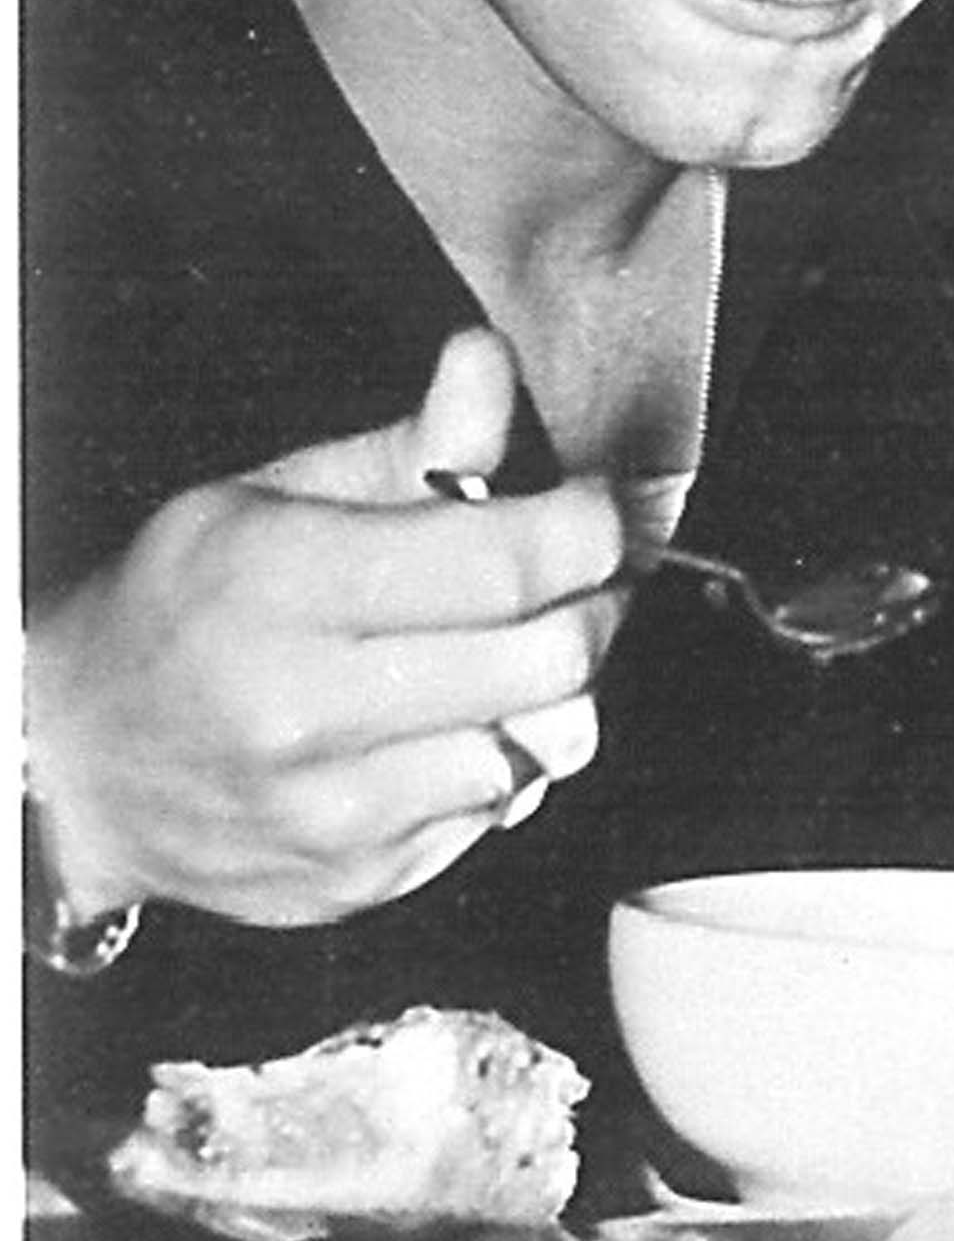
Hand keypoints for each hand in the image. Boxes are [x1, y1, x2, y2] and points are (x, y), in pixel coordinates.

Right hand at [20, 330, 622, 928]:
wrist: (70, 764)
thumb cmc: (184, 612)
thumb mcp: (273, 499)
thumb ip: (411, 442)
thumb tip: (486, 361)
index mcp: (280, 584)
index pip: (514, 561)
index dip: (590, 526)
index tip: (590, 509)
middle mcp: (303, 705)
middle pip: (555, 656)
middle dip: (595, 604)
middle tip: (576, 580)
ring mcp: (333, 807)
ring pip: (546, 741)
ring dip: (554, 691)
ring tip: (502, 654)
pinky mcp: (359, 879)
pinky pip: (499, 809)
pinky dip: (499, 760)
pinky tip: (444, 728)